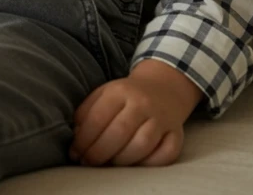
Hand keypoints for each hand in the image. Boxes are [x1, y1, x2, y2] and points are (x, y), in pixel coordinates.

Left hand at [68, 59, 202, 166]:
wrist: (162, 87)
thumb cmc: (126, 96)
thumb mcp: (103, 94)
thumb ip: (87, 112)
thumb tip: (75, 136)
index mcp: (120, 90)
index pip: (98, 118)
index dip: (84, 140)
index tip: (75, 153)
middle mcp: (142, 103)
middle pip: (119, 132)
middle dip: (99, 152)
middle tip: (88, 162)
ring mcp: (162, 118)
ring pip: (142, 145)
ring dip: (121, 160)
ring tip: (109, 164)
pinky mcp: (176, 133)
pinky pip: (166, 153)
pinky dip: (150, 163)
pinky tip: (135, 163)